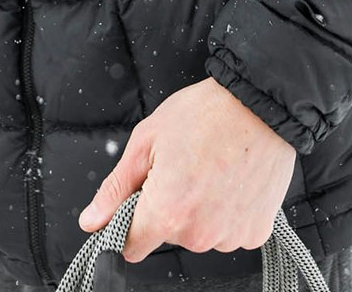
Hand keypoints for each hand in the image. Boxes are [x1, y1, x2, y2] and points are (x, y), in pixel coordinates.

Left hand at [78, 77, 295, 260]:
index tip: (140, 201)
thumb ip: (116, 188)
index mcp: (166, 213)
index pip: (131, 247)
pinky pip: (230, 231)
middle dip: (169, 207)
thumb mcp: (147, 141)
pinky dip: (228, 211)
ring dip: (201, 210)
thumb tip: (91, 222)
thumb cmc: (205, 114)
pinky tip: (232, 180)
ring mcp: (230, 236)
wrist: (260, 104)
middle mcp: (199, 234)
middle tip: (183, 167)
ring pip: (200, 233)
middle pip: (169, 235)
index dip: (130, 223)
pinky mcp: (256, 233)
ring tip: (211, 169)